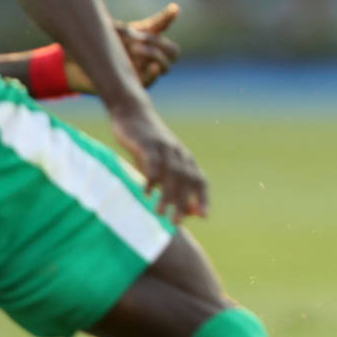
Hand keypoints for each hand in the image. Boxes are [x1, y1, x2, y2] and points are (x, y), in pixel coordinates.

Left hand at [66, 2, 182, 92]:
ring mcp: (143, 70)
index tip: (174, 8)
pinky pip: (152, 79)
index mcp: (141, 37)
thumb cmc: (88, 44)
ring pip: (166, 65)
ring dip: (154, 54)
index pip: (160, 26)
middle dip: (160, 42)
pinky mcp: (135, 84)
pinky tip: (153, 66)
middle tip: (140, 37)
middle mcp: (146, 54)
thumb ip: (120, 24)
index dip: (168, 17)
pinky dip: (154, 72)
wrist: (72, 65)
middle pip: (172, 50)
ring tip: (135, 47)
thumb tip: (125, 18)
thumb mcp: (104, 29)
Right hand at [109, 104, 209, 219]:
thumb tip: (191, 212)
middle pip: (186, 180)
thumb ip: (176, 187)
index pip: (200, 181)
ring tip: (159, 211)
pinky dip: (151, 176)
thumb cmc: (148, 146)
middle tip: (175, 222)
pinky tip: (146, 191)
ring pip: (170, 173)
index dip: (203, 198)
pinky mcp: (148, 143)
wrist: (133, 114)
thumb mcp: (163, 167)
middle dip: (182, 202)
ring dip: (167, 194)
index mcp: (185, 159)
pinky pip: (152, 160)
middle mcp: (179, 153)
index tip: (203, 217)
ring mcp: (164, 147)